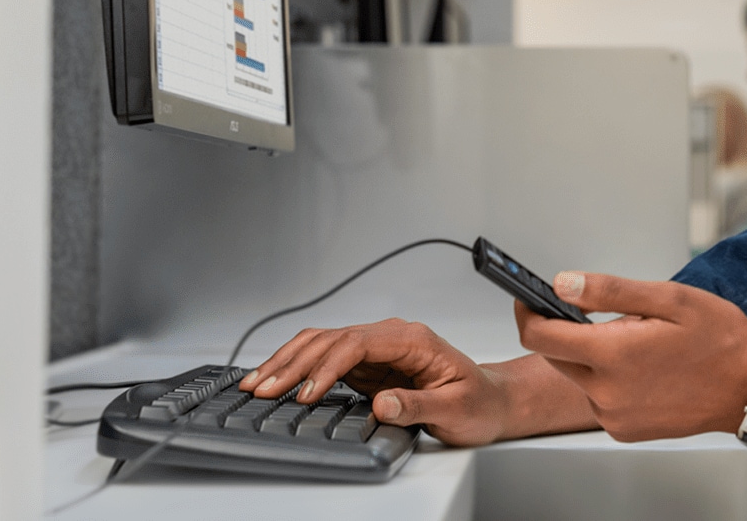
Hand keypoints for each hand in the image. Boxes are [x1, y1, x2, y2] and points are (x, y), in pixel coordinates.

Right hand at [236, 318, 513, 445]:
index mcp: (413, 340)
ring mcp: (377, 349)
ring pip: (323, 345)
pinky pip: (326, 360)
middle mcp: (392, 338)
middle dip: (295, 364)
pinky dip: (298, 368)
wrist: (490, 402)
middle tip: (263, 389)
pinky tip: (277, 379)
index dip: (326, 367)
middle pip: (333, 340)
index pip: (358, 343)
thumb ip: (419, 405)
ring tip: (256, 383)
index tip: (305, 393)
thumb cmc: (478, 403)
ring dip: (288, 362)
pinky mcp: (368, 365)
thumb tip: (382, 402)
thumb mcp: (456, 409)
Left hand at [517, 272, 746, 442]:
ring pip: (579, 378)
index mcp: (613, 354)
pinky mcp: (625, 429)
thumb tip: (562, 284)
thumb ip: (609, 291)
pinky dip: (610, 381)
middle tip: (609, 317)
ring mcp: (614, 415)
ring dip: (594, 358)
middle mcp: (606, 391)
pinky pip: (600, 399)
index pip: (539, 336)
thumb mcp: (670, 298)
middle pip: (556, 356)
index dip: (527, 312)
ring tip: (641, 345)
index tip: (528, 298)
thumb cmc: (720, 339)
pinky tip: (646, 370)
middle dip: (568, 332)